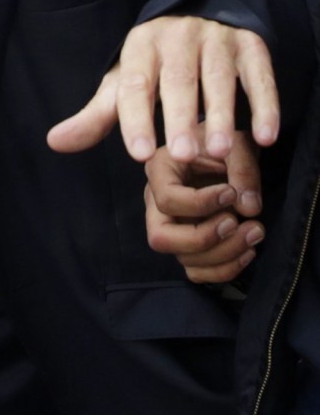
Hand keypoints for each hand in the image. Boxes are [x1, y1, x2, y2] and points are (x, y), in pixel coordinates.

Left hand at [47, 15, 278, 172]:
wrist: (204, 9)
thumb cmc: (157, 62)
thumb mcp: (126, 81)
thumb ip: (97, 116)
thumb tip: (54, 142)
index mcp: (141, 48)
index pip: (135, 85)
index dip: (136, 118)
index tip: (139, 153)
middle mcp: (178, 39)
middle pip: (178, 82)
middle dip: (181, 118)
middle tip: (183, 155)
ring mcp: (217, 39)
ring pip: (219, 79)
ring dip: (222, 115)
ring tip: (220, 151)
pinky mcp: (251, 44)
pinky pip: (259, 75)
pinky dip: (265, 104)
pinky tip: (266, 136)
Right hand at [144, 129, 264, 282]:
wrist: (229, 151)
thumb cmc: (226, 141)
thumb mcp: (236, 142)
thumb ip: (243, 169)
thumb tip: (249, 209)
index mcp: (160, 170)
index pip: (166, 199)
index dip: (200, 203)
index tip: (231, 193)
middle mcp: (157, 201)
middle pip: (161, 238)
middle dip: (203, 238)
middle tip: (236, 222)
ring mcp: (171, 227)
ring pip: (183, 259)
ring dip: (224, 254)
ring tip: (256, 231)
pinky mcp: (188, 246)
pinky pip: (197, 273)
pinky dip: (225, 269)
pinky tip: (249, 250)